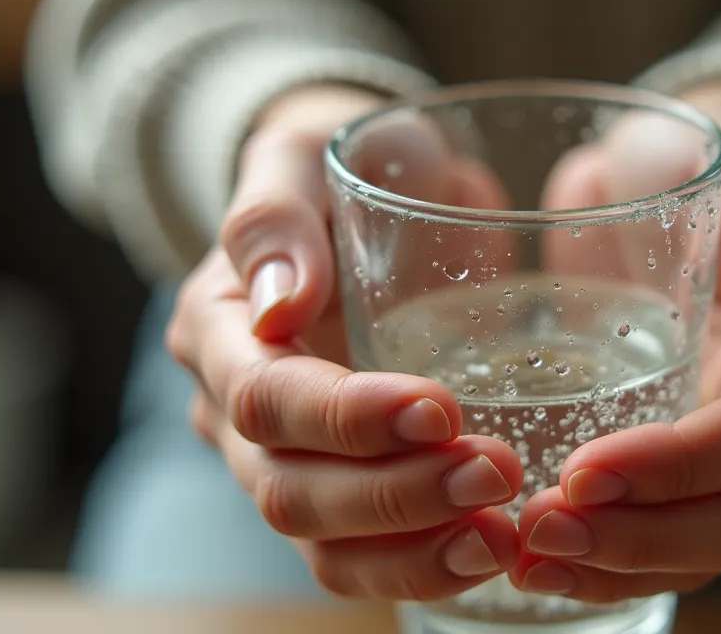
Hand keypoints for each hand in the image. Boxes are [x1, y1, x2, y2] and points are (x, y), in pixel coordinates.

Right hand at [166, 85, 521, 601]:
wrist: (377, 191)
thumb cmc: (341, 165)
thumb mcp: (301, 154)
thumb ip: (275, 216)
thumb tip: (277, 304)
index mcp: (219, 329)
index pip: (262, 399)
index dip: (344, 418)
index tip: (439, 408)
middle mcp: (235, 410)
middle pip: (289, 492)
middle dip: (393, 495)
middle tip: (496, 472)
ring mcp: (286, 458)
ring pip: (324, 547)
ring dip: (414, 551)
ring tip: (501, 535)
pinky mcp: (343, 487)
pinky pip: (366, 557)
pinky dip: (426, 565)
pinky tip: (494, 548)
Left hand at [511, 80, 720, 600]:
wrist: (673, 177)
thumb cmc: (708, 165)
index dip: (678, 467)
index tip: (580, 471)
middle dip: (644, 538)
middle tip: (540, 530)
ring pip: (709, 553)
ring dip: (618, 565)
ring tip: (526, 559)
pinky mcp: (699, 476)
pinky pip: (671, 547)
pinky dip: (608, 566)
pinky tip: (539, 564)